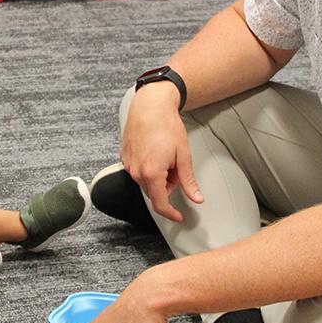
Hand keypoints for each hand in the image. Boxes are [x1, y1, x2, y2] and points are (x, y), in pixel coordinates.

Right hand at [120, 85, 202, 221]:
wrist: (150, 105)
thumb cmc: (167, 126)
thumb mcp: (183, 155)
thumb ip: (188, 181)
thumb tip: (196, 198)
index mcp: (152, 173)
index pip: (160, 204)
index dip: (171, 213)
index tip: (179, 217)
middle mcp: (136, 172)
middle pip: (155, 192)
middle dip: (168, 184)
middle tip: (177, 165)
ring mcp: (128, 164)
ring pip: (146, 182)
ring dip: (159, 175)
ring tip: (166, 155)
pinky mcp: (124, 157)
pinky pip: (138, 171)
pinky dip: (149, 167)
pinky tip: (155, 151)